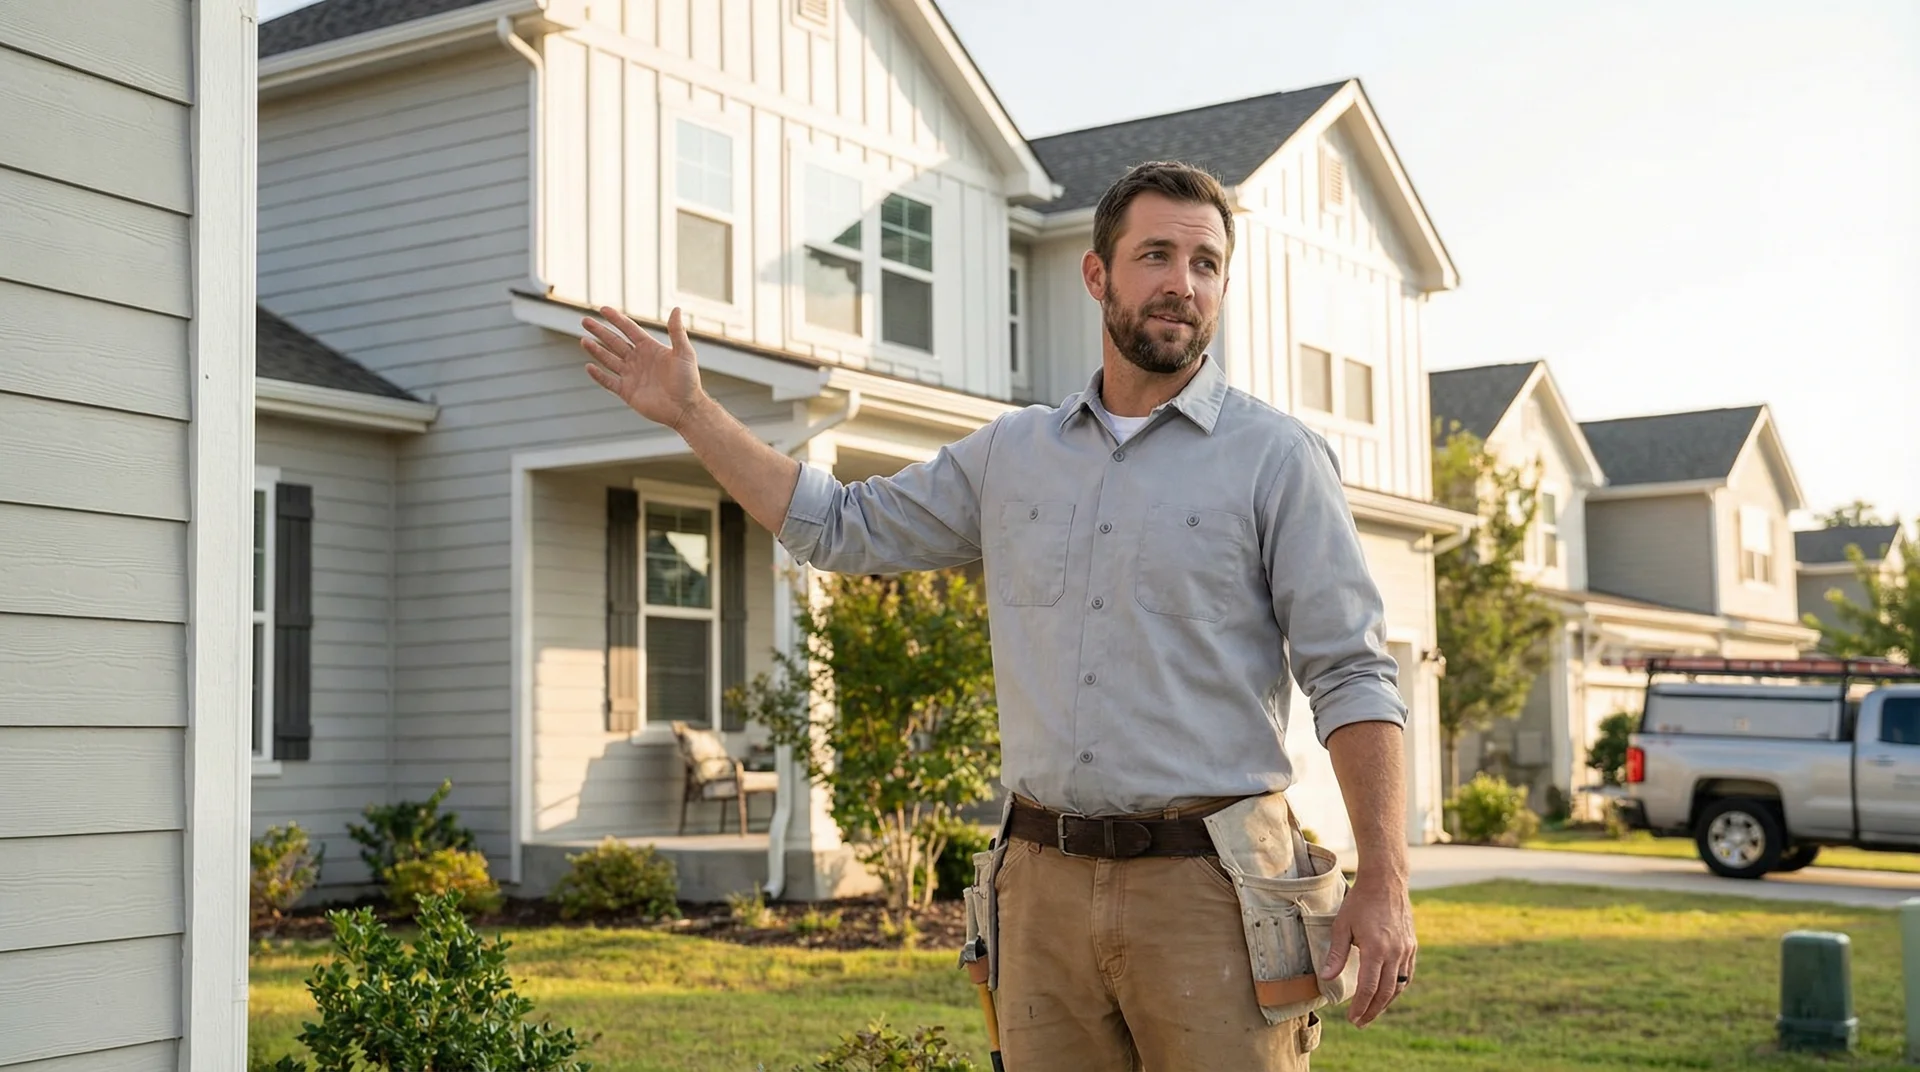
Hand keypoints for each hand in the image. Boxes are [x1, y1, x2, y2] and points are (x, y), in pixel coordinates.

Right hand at [581, 305, 707, 431]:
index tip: (603, 309)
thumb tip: (676, 309)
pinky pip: (609, 381)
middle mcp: (639, 360)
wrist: (685, 408)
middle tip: (585, 321)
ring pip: (609, 359)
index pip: (629, 330)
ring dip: (596, 350)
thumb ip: (676, 331)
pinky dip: (599, 375)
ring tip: (583, 340)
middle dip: (600, 332)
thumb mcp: (684, 353)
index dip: (616, 319)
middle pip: (615, 342)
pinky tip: (589, 366)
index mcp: (650, 348)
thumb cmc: (688, 380)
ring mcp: (632, 376)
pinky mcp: (627, 392)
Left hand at [1319, 872, 1415, 1027]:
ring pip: (1399, 985)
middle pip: (1386, 992)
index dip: (1361, 1006)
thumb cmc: (1360, 902)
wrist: (1386, 881)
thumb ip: (1336, 954)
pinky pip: (1407, 973)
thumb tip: (1326, 978)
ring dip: (1386, 1002)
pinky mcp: (1412, 945)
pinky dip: (1398, 987)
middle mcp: (1394, 952)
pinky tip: (1388, 993)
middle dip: (1372, 1010)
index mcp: (1376, 949)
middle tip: (1360, 1022)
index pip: (1369, 987)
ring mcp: (1406, 949)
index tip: (1352, 1018)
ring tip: (1372, 1011)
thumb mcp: (1341, 926)